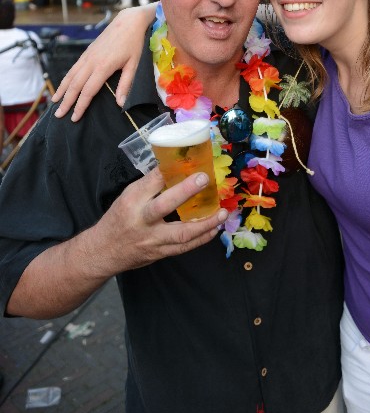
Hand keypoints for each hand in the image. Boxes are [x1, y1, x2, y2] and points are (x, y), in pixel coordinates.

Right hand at [52, 3, 156, 119]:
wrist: (128, 22)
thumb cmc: (134, 44)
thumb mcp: (134, 65)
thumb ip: (126, 84)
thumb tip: (120, 104)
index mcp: (103, 67)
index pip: (88, 91)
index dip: (80, 106)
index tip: (74, 118)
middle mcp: (91, 62)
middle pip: (74, 85)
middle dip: (66, 101)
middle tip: (59, 116)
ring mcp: (87, 56)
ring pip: (70, 76)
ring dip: (62, 90)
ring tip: (55, 103)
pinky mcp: (87, 52)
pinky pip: (73, 68)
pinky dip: (65, 79)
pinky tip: (63, 86)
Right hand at [88, 169, 228, 272]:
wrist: (104, 251)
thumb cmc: (119, 218)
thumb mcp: (128, 196)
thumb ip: (150, 184)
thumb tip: (175, 166)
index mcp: (132, 200)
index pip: (151, 181)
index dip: (169, 170)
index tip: (187, 159)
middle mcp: (141, 220)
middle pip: (163, 205)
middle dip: (185, 192)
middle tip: (204, 179)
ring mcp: (152, 239)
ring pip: (180, 233)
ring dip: (205, 223)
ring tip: (222, 212)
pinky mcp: (160, 253)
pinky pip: (184, 247)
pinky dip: (202, 238)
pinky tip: (215, 229)